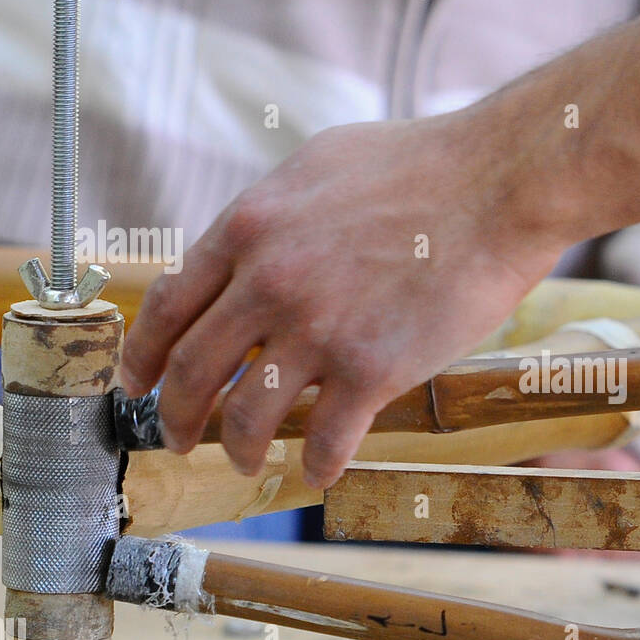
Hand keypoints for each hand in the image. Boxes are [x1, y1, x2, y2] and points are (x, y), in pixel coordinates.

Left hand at [119, 112, 565, 488]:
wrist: (499, 184)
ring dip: (239, 450)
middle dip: (177, 417)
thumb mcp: (318, 165)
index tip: (140, 382)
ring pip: (249, 417)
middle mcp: (269, 283)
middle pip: (194, 372)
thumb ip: (271, 214)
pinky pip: (329, 439)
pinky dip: (318, 466)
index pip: (169, 306)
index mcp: (248, 228)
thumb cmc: (421, 165)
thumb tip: (245, 247)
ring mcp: (319, 330)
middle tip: (178, 439)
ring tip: (246, 463)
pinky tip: (318, 474)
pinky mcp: (373, 370)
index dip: (145, 356)